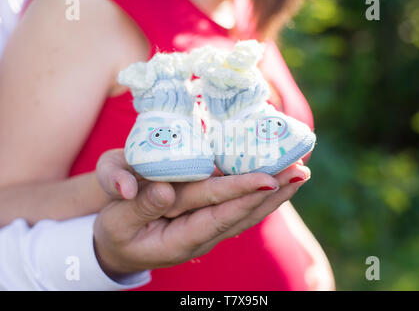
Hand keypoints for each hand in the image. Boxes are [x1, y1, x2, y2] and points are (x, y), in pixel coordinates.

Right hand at [93, 149, 309, 274]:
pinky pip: (238, 208)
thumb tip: (165, 191)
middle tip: (301, 171)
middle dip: (273, 192)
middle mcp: (202, 236)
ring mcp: (208, 229)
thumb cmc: (116, 232)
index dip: (243, 195)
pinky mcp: (208, 220)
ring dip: (274, 194)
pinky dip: (259, 194)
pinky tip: (276, 182)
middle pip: (244, 213)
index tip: (270, 178)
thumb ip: (140, 208)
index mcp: (181, 239)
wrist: (119, 248)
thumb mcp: (117, 222)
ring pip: (247, 212)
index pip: (219, 214)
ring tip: (299, 174)